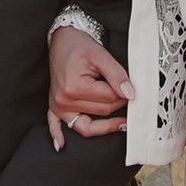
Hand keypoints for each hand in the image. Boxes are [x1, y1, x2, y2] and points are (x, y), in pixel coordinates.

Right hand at [47, 21, 130, 147]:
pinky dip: (57, 135)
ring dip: (104, 124)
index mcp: (74, 88)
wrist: (62, 39)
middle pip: (100, 112)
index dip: (123, 94)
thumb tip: (131, 95)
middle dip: (117, 104)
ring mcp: (57, 105)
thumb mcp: (101, 56)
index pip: (108, 100)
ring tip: (122, 123)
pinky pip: (54, 125)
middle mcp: (63, 100)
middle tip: (127, 95)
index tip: (131, 88)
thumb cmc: (80, 45)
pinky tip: (61, 147)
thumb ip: (117, 76)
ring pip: (86, 124)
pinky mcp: (54, 106)